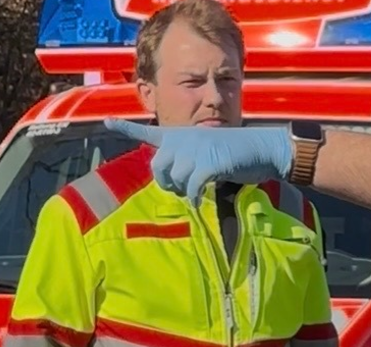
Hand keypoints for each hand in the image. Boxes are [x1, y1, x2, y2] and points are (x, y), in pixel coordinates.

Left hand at [103, 118, 293, 207]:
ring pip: (174, 179)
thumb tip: (181, 182)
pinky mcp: (208, 163)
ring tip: (196, 193)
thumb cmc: (240, 153)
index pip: (149, 133)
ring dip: (183, 192)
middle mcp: (184, 140)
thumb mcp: (209, 151)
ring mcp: (195, 150)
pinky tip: (200, 201)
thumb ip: (190, 160)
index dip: (126, 129)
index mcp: (182, 136)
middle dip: (167, 183)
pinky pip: (192, 187)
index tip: (106, 122)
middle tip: (182, 191)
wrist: (264, 148)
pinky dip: (195, 198)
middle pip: (158, 167)